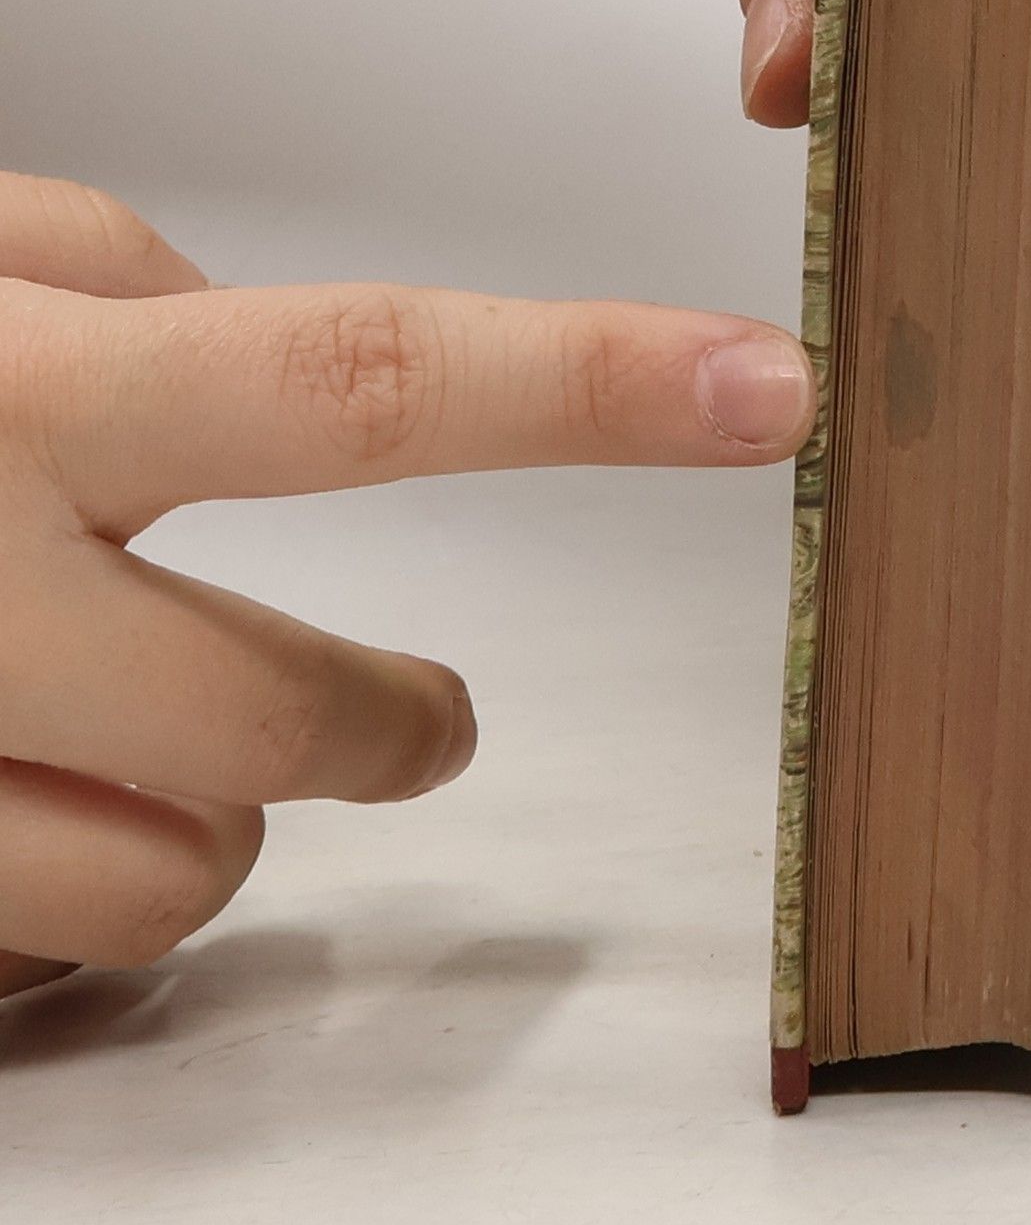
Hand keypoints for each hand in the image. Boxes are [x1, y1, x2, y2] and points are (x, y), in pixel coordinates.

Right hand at [0, 173, 813, 999]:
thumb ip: (105, 278)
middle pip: (293, 713)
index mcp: (16, 392)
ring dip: (210, 810)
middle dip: (397, 725)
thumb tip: (244, 320)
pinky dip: (74, 878)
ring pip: (183, 869)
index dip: (589, 387)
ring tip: (137, 741)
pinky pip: (54, 946)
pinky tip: (32, 788)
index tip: (763, 389)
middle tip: (429, 713)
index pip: (360, 382)